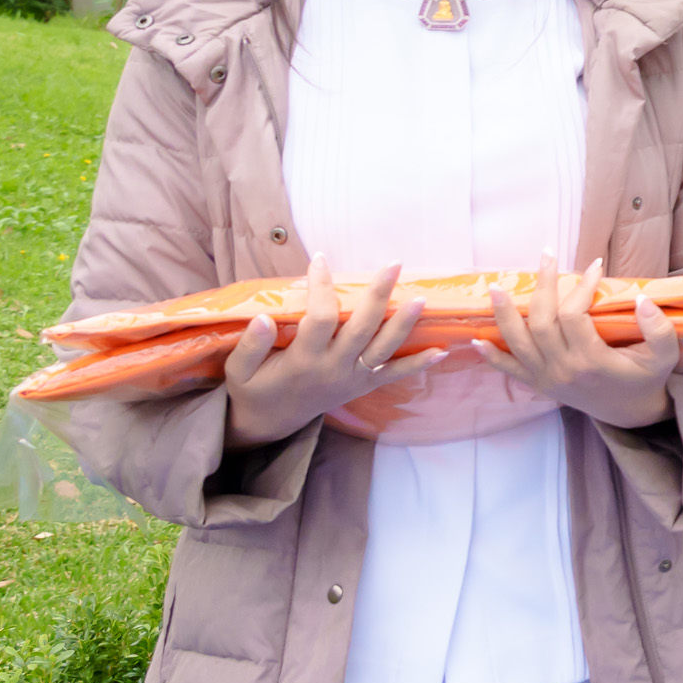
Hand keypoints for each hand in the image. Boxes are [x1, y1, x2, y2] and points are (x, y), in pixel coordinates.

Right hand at [221, 260, 425, 447]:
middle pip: (362, 328)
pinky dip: (418, 364)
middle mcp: (333, 369)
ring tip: (422, 299)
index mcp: (303, 360)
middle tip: (393, 265)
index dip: (321, 287)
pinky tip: (442, 351)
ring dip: (404, 324)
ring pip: (383, 349)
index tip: (320, 260)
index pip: (319, 318)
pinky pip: (395, 375)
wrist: (270, 422)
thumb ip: (251, 346)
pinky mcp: (363, 386)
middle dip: (379, 295)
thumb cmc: (254, 389)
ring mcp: (352, 379)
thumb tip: (263, 317)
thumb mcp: (239, 372)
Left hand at [483, 263, 680, 429]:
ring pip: (518, 342)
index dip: (580, 287)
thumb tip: (642, 298)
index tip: (594, 267)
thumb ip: (659, 329)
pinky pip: (509, 370)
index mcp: (592, 361)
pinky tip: (476, 339)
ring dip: (504, 315)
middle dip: (542, 286)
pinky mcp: (538, 385)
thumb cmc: (646, 379)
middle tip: (546, 257)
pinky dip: (491, 356)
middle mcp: (563, 370)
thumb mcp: (665, 356)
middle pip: (541, 322)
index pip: (574, 315)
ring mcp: (546, 379)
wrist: (631, 412)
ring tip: (495, 288)